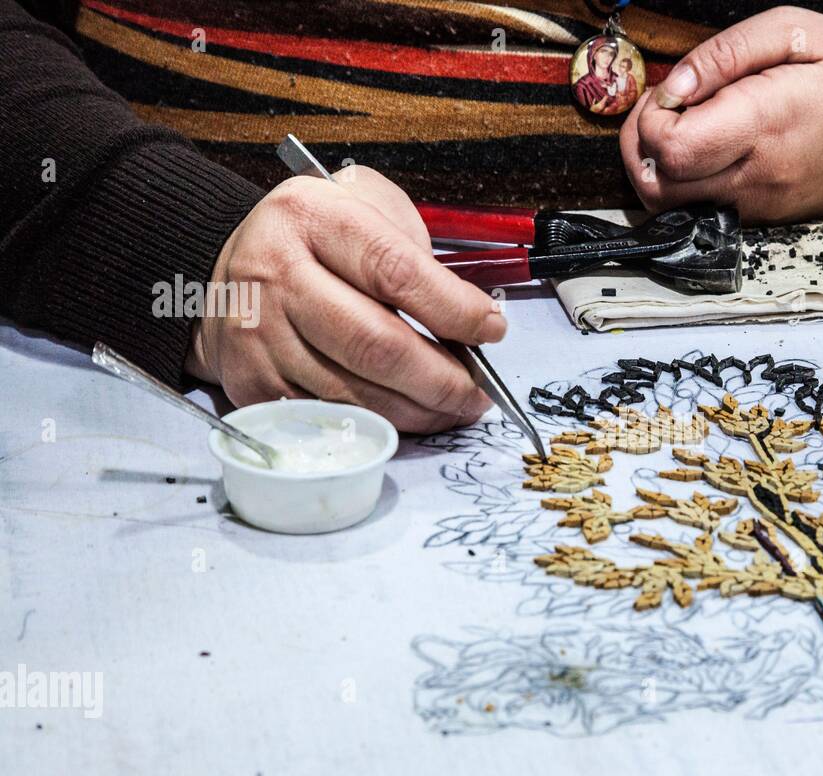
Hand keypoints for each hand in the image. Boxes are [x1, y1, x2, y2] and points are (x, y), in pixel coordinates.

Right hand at [184, 165, 502, 432]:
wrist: (231, 269)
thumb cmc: (318, 239)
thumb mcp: (366, 206)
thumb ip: (415, 250)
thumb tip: (470, 320)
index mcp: (312, 218)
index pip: (396, 272)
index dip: (455, 310)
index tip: (492, 329)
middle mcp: (276, 275)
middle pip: (377, 346)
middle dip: (443, 379)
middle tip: (478, 391)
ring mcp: (259, 335)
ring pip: (356, 393)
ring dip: (419, 410)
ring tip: (453, 406)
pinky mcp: (252, 382)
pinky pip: (330, 417)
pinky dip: (379, 423)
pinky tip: (407, 414)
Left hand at [620, 6, 822, 222]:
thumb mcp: (792, 31)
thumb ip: (723, 54)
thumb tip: (673, 86)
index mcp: (764, 122)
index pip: (673, 148)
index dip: (650, 122)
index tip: (667, 96)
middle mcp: (759, 175)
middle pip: (660, 187)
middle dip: (641, 148)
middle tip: (660, 115)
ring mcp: (761, 205)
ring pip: (674, 209)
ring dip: (658, 172)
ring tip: (678, 134)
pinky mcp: (764, 219)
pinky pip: (703, 214)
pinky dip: (687, 187)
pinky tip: (704, 153)